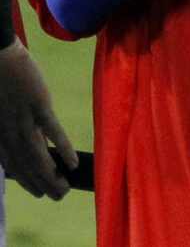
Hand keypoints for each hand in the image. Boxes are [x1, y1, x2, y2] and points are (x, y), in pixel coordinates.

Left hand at [0, 38, 76, 198]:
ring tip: (64, 188)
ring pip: (37, 155)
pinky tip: (71, 162)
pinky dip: (62, 148)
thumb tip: (27, 139)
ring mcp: (23, 118)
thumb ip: (7, 124)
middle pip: (25, 165)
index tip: (40, 191)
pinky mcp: (38, 104)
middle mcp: (8, 131)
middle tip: (57, 195)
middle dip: (40, 184)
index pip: (12, 165)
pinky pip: (52, 131)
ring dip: (51, 175)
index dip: (26, 181)